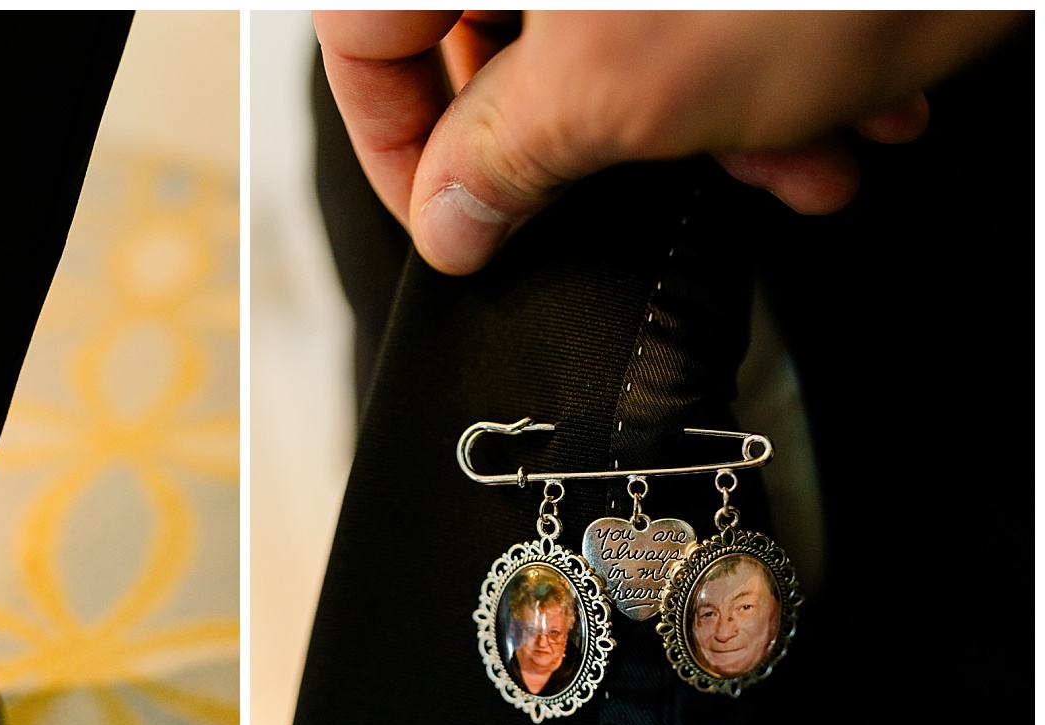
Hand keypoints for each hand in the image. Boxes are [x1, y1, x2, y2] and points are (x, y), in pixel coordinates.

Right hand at [315, 10, 1022, 274]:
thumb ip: (504, 159)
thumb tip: (447, 218)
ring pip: (615, 28)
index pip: (361, 34)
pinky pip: (699, 6)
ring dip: (702, 122)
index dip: (389, 144)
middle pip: (498, 37)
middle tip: (618, 198)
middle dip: (585, 142)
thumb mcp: (626, 86)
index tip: (449, 221)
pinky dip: (766, 68)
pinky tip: (844, 111)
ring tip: (790, 159)